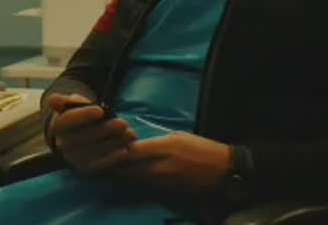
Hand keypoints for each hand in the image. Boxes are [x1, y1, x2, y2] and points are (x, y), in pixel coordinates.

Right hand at [47, 94, 136, 173]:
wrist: (81, 135)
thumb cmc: (80, 116)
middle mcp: (63, 144)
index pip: (68, 120)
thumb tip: (53, 100)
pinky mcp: (85, 169)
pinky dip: (113, 159)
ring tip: (130, 135)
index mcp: (58, 126)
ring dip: (113, 143)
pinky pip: (99, 165)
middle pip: (84, 137)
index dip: (84, 115)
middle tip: (123, 123)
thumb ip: (65, 102)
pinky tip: (125, 150)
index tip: (100, 110)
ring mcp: (74, 158)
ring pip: (94, 151)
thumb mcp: (74, 105)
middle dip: (105, 130)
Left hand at [115, 131, 231, 191]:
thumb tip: (136, 144)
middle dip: (114, 166)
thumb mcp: (178, 136)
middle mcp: (160, 166)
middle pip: (127, 169)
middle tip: (105, 160)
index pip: (131, 151)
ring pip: (133, 180)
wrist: (223, 169)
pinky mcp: (166, 191)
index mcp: (163, 148)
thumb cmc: (201, 148)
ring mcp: (162, 181)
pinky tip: (129, 177)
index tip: (108, 146)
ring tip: (113, 169)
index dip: (115, 150)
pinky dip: (134, 182)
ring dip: (122, 175)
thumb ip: (155, 141)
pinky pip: (144, 187)